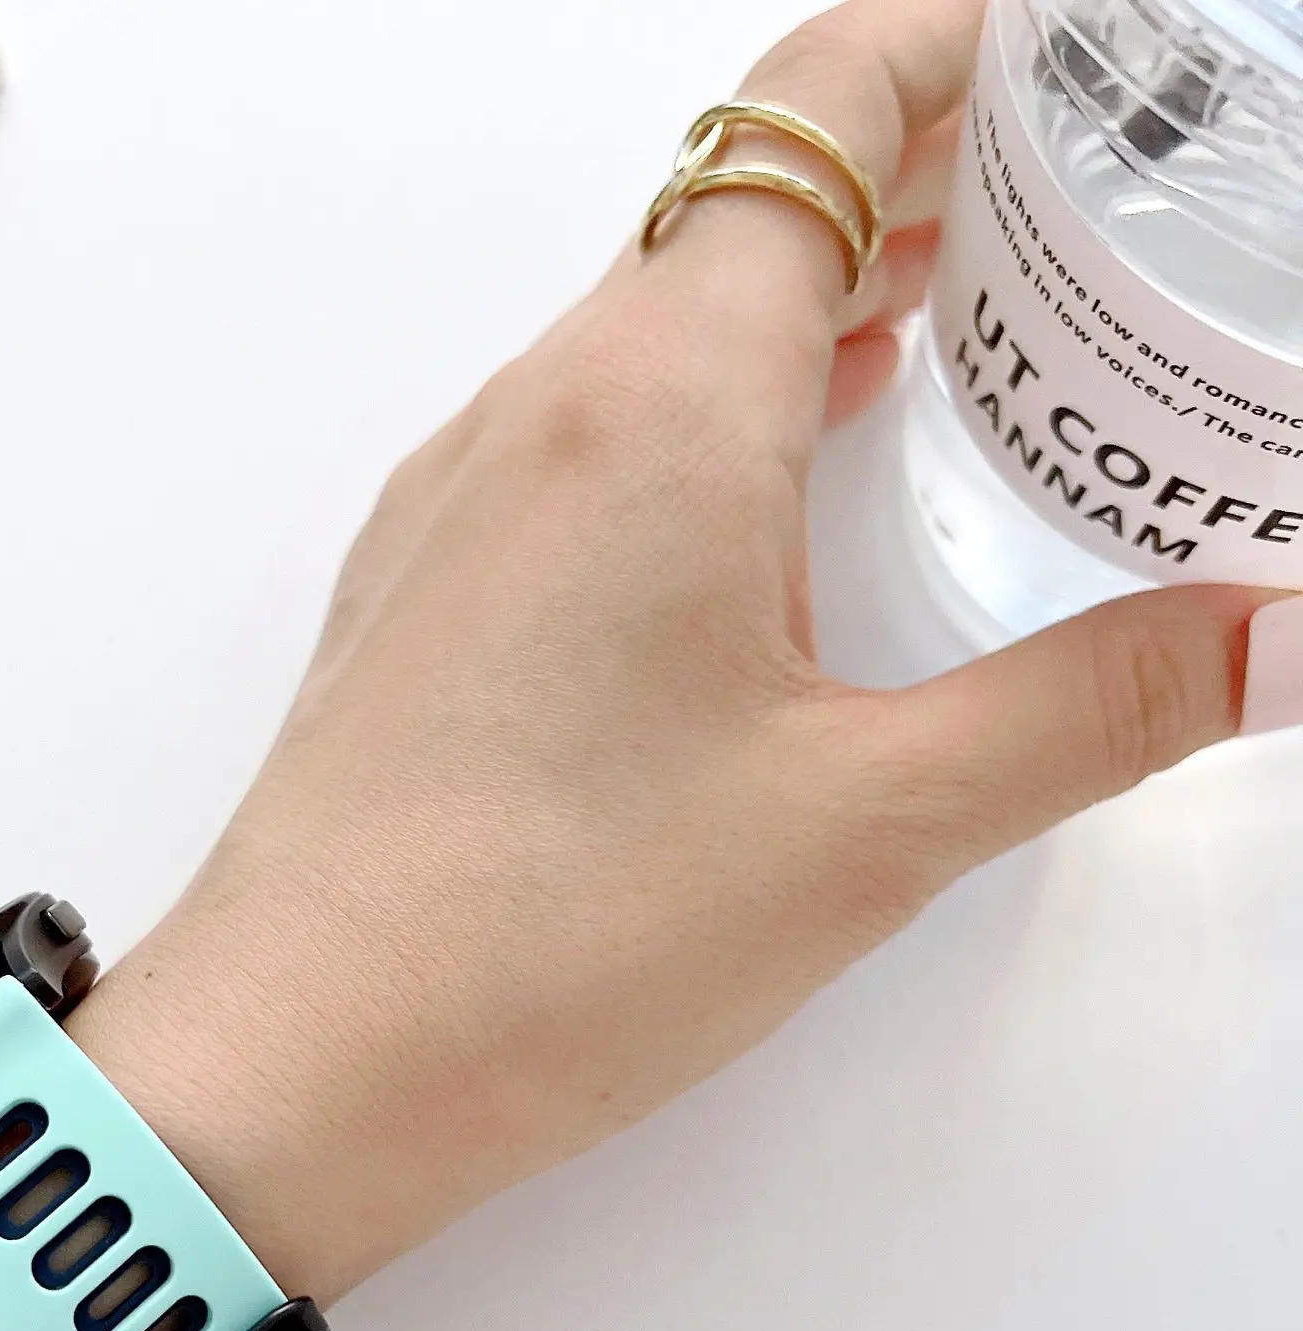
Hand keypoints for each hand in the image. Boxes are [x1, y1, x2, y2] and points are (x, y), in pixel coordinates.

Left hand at [70, 0, 1277, 1303]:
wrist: (294, 1062)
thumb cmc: (548, 936)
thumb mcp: (865, 822)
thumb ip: (1092, 706)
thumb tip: (1280, 637)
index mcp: (655, 403)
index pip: (818, 112)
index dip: (956, 51)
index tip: (1077, 61)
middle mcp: (537, 411)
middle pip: (746, 209)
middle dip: (918, 175)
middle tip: (1070, 201)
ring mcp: (461, 500)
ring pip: (656, 327)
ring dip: (809, 302)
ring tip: (957, 320)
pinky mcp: (429, 593)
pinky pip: (585, 439)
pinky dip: (710, 414)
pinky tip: (775, 486)